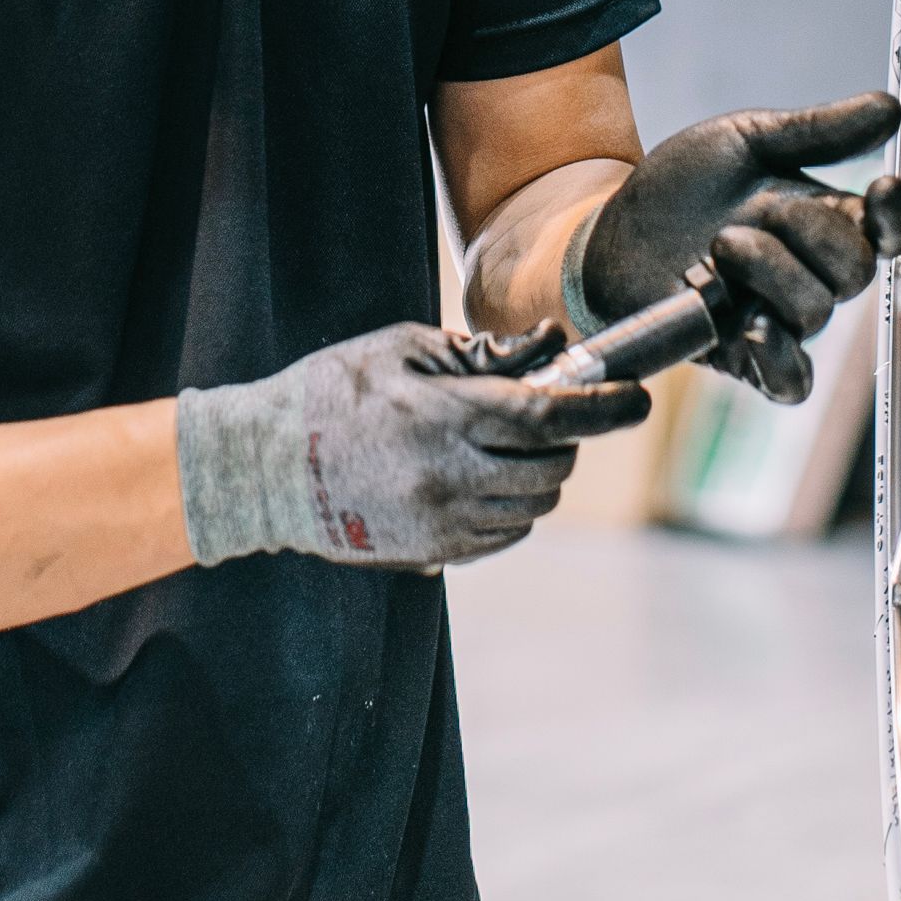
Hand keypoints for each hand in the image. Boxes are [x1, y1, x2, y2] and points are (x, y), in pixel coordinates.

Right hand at [175, 321, 649, 569]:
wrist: (263, 468)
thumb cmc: (332, 392)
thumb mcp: (402, 349)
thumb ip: (479, 353)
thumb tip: (547, 347)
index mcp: (444, 417)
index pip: (550, 419)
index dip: (604, 409)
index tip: (638, 400)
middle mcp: (450, 477)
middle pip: (552, 467)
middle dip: (567, 439)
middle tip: (551, 415)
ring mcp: (442, 523)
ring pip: (534, 506)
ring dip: (540, 475)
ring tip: (508, 447)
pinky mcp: (432, 553)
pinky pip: (504, 535)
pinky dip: (513, 509)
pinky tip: (482, 481)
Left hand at [575, 94, 900, 402]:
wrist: (612, 230)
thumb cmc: (685, 186)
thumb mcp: (748, 141)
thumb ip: (818, 131)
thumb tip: (891, 107)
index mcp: (825, 221)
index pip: (885, 231)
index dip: (894, 216)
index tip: (881, 185)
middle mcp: (811, 275)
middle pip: (855, 270)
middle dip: (813, 232)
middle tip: (760, 208)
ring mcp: (779, 319)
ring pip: (815, 311)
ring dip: (772, 271)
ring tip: (720, 245)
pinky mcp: (743, 358)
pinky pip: (789, 381)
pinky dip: (780, 356)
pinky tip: (753, 324)